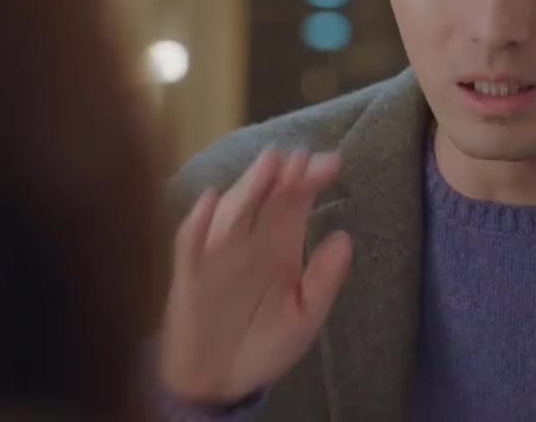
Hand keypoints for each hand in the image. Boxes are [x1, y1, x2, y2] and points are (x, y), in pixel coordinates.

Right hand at [159, 148, 352, 405]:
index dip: (311, 179)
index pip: (296, 200)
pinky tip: (210, 201)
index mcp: (281, 243)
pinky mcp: (190, 274)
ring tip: (268, 163)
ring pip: (233, 211)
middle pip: (267, 197)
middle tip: (299, 156)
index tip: (332, 163)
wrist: (220, 380)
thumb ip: (325, 279)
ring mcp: (218, 253)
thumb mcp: (305, 316)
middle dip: (283, 175)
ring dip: (249, 186)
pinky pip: (191, 244)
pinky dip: (198, 222)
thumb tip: (344, 236)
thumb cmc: (265, 343)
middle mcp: (250, 239)